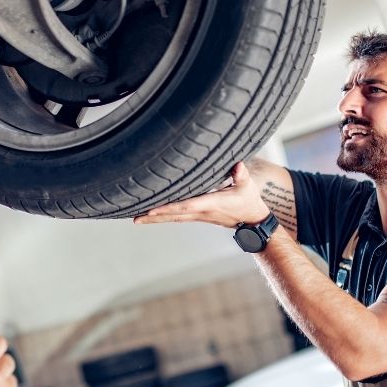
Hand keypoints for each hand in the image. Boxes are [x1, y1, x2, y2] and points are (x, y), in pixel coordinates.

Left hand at [133, 162, 268, 227]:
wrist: (251, 221)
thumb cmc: (248, 201)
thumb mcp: (247, 186)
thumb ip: (242, 175)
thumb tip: (238, 165)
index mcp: (212, 203)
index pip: (187, 205)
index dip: (169, 207)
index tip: (153, 208)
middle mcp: (202, 211)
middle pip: (174, 215)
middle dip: (155, 216)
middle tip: (135, 217)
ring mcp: (199, 216)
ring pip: (174, 218)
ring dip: (155, 219)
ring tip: (137, 218)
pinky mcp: (198, 216)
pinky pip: (178, 217)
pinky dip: (164, 216)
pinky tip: (152, 216)